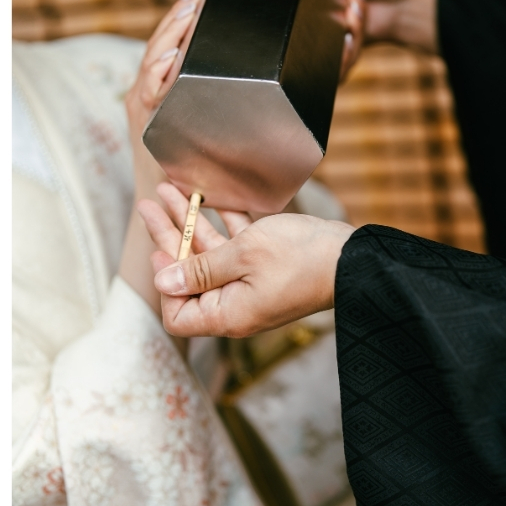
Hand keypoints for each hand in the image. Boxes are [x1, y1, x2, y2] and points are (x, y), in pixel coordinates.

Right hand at [125, 0, 206, 195]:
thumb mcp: (205, 130)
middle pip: (158, 47)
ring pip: (152, 62)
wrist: (171, 207)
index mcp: (158, 91)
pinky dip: (158, 70)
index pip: (167, 46)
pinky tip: (173, 55)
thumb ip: (216, 106)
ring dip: (170, 35)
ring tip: (188, 13)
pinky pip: (149, 90)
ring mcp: (142, 108)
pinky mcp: (143, 122)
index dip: (180, 20)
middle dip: (177, 19)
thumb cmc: (197, 173)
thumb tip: (254, 78)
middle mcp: (145, 95)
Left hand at [136, 183, 353, 337]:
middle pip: (188, 275)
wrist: (357, 257)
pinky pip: (235, 246)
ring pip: (210, 254)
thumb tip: (163, 282)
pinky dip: (222, 222)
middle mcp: (235, 304)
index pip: (177, 315)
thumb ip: (200, 269)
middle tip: (149, 203)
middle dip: (168, 237)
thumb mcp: (243, 256)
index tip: (160, 253)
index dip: (166, 285)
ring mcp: (251, 286)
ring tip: (170, 189)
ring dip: (190, 221)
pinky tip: (210, 196)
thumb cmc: (302, 258)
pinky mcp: (267, 268)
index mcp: (227, 314)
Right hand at [200, 0, 434, 77]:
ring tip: (354, 1)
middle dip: (270, 0)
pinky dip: (346, 41)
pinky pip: (323, 58)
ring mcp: (300, 25)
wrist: (406, 8)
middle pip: (256, 0)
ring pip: (287, 34)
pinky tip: (359, 24)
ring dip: (331, 17)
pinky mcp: (319, 52)